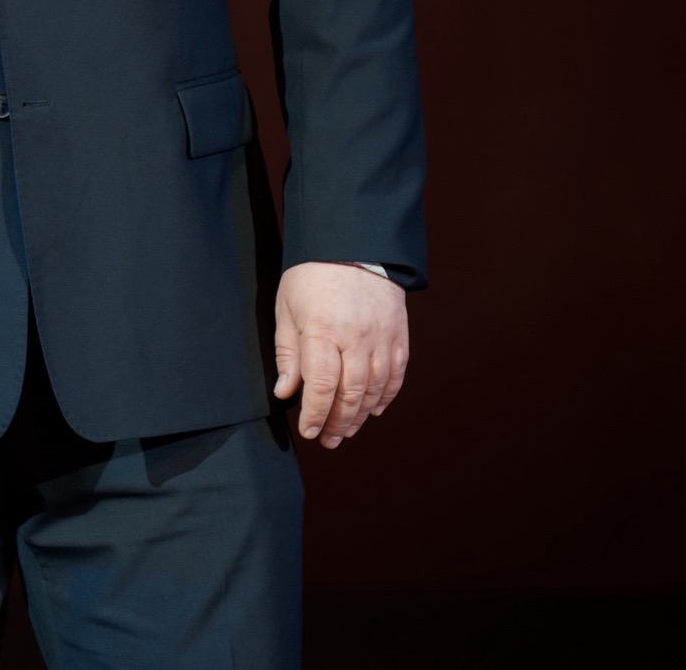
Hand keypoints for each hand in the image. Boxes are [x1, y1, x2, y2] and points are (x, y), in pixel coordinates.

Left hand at [274, 261, 410, 447]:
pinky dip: (385, 396)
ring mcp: (382, 338)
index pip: (322, 386)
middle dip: (338, 423)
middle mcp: (357, 338)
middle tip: (327, 440)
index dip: (315, 414)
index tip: (308, 430)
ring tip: (346, 431)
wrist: (353, 245)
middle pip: (351, 394)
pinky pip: (396, 375)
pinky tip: (373, 410)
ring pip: (375, 389)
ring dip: (360, 416)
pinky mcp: (398, 336)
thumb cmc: (312, 276)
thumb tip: (286, 391)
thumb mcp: (286, 308)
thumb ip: (288, 352)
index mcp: (324, 330)